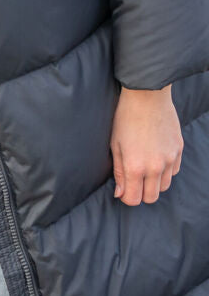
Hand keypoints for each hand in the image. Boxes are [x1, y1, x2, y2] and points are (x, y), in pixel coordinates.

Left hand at [110, 84, 182, 204]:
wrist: (147, 96)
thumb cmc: (125, 119)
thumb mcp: (116, 146)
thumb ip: (119, 172)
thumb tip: (119, 193)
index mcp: (135, 167)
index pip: (133, 199)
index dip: (126, 197)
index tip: (123, 188)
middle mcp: (155, 167)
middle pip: (151, 197)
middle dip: (141, 193)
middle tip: (134, 181)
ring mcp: (170, 158)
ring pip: (164, 186)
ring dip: (154, 183)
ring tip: (145, 168)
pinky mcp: (179, 149)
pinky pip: (174, 171)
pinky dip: (165, 171)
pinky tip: (156, 158)